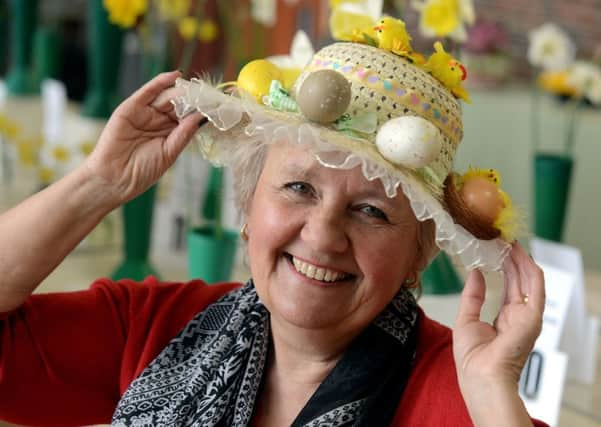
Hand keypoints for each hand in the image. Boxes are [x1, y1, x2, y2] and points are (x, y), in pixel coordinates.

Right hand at [84, 70, 202, 204]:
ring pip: (166, 96)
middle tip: (210, 93)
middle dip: (194, 98)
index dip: (201, 110)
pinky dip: (160, 82)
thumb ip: (184, 132)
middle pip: (179, 104)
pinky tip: (175, 76)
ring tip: (197, 87)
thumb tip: (201, 116)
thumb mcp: (169, 152)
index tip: (218, 105)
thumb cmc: (141, 171)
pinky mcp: (130, 108)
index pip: (187, 116)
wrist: (115, 179)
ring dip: (182, 90)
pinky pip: (147, 92)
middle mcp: (158, 121)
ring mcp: (144, 113)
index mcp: (169, 133)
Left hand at [453, 243, 544, 391]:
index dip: (505, 268)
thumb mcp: (466, 319)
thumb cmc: (472, 359)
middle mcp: (519, 317)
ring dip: (521, 261)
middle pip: (520, 282)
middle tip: (505, 240)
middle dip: (513, 260)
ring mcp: (527, 317)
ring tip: (511, 243)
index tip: (498, 251)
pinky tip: (521, 255)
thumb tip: (476, 273)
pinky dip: (529, 270)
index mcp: (505, 320)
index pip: (510, 288)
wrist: (480, 376)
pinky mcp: (532, 317)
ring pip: (529, 281)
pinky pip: (535, 289)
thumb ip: (473, 295)